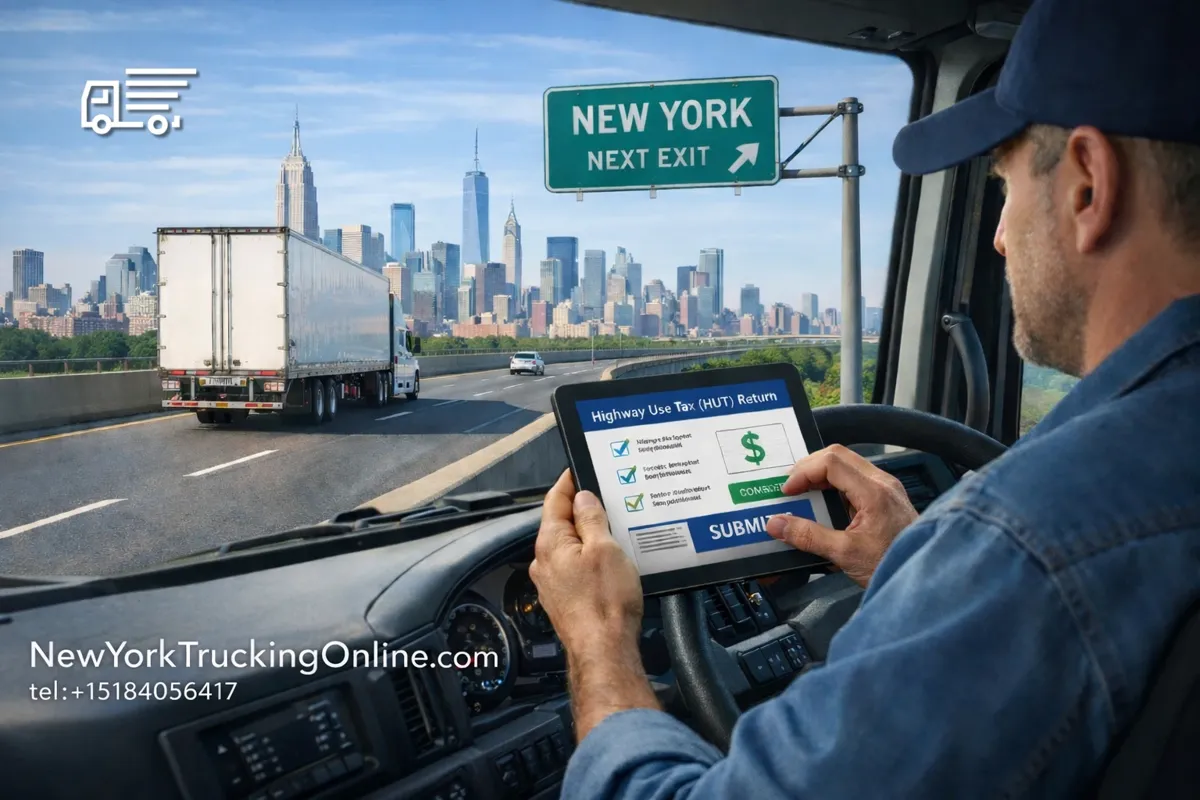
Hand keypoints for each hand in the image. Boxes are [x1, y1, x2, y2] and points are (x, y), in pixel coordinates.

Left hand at [529, 470, 643, 656]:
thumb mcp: (605, 549)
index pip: (554, 500)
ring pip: (569, 548)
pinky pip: (574, 569)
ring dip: (587, 536)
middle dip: (581, 510)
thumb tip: (582, 497)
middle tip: (605, 497)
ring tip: (612, 529)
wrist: (604, 651)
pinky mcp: (564, 601)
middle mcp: (545, 562)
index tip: (578, 468)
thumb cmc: (605, 602)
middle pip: (561, 524)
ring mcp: (552, 584)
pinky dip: (589, 559)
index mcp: (550, 543)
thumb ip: (591, 519)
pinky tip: (608, 562)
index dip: (568, 482)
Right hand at [766, 444, 917, 587]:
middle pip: (838, 456)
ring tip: (803, 495)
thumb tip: (776, 524)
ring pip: (846, 466)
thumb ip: (808, 537)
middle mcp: (882, 483)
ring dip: (821, 476)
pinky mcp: (886, 499)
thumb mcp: (845, 554)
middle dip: (809, 468)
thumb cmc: (892, 565)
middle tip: (791, 488)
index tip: (787, 492)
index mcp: (874, 492)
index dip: (803, 472)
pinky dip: (833, 486)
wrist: (925, 582)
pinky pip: (854, 480)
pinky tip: (823, 505)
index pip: (831, 462)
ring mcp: (886, 489)